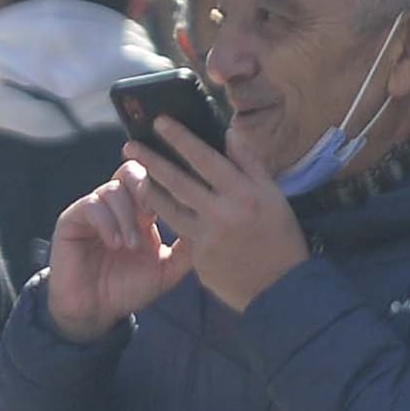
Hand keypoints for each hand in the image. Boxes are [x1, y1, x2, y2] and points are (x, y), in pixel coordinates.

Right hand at [42, 169, 197, 341]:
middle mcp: (117, 206)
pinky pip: (92, 205)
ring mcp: (94, 211)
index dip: (167, 188)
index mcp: (141, 212)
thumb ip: (188, 249)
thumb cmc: (129, 289)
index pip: (154, 181)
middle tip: (152, 214)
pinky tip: (114, 243)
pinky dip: (107, 222)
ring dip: (126, 217)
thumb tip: (212, 226)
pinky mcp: (72, 220)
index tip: (178, 206)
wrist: (95, 312)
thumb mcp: (167, 269)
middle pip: (132, 171)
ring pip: (113, 189)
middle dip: (144, 187)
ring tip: (130, 245)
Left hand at [131, 119, 311, 313]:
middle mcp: (222, 214)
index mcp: (244, 193)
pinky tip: (157, 207)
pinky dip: (169, 218)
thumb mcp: (273, 195)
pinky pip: (180, 233)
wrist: (281, 287)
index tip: (160, 122)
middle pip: (177, 182)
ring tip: (135, 177)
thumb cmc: (280, 235)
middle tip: (128, 147)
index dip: (180, 138)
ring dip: (149, 190)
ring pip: (168, 208)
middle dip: (150, 161)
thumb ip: (248, 162)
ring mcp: (207, 238)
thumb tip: (228, 131)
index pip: (205, 158)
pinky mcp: (197, 259)